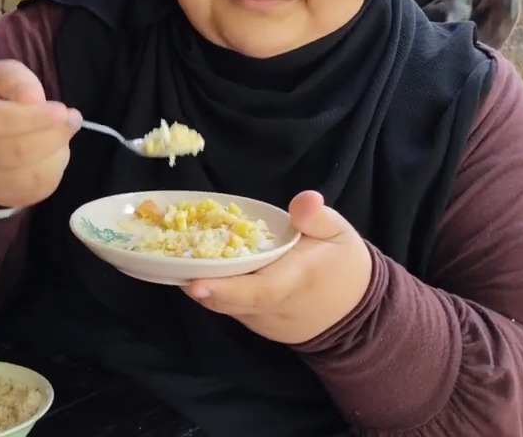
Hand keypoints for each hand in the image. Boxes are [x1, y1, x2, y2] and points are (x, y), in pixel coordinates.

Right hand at [0, 59, 79, 208]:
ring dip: (58, 151)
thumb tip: (35, 101)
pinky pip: (39, 188)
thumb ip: (16, 80)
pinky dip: (55, 167)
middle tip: (72, 119)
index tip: (62, 110)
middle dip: (54, 135)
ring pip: (31, 174)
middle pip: (17, 151)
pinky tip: (54, 151)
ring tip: (63, 133)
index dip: (34, 118)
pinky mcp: (4, 196)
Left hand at [185, 191, 373, 344]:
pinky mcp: (254, 322)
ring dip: (199, 285)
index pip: (258, 291)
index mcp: (296, 281)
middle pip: (229, 301)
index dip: (225, 289)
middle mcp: (273, 307)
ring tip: (173, 256)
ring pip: (224, 305)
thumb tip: (304, 200)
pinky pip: (229, 307)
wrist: (354, 315)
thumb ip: (318, 217)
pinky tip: (194, 265)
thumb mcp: (339, 234)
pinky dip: (212, 288)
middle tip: (168, 260)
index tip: (195, 283)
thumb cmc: (343, 266)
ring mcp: (261, 320)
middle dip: (198, 284)